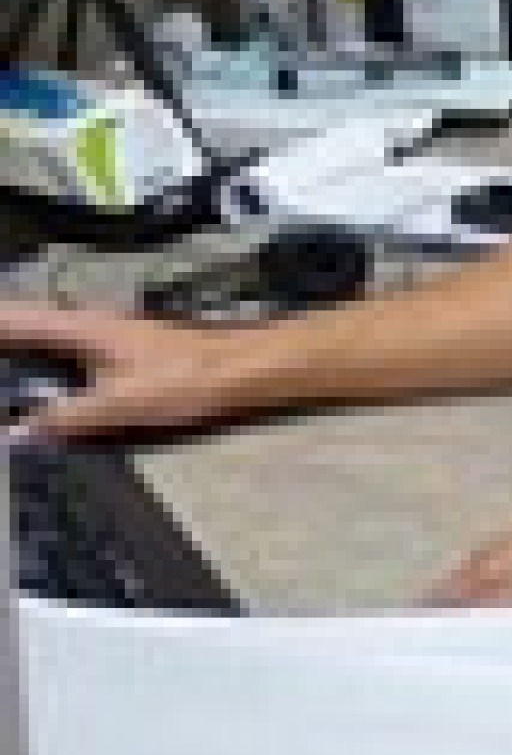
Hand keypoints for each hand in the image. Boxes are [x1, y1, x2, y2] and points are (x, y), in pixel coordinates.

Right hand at [0, 300, 262, 440]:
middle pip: (28, 326)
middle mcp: (91, 326)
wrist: (245, 368)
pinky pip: (67, 357)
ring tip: (7, 367)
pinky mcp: (123, 357)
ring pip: (48, 340)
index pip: (16, 319)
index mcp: (83, 328)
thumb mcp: (121, 404)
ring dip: (20, 351)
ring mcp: (108, 339)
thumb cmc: (186, 380)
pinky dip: (43, 365)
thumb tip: (14, 434)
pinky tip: (40, 387)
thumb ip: (66, 418)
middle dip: (4, 337)